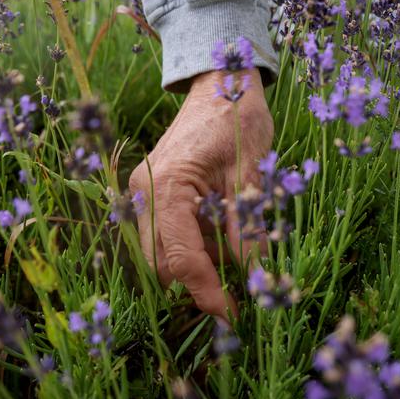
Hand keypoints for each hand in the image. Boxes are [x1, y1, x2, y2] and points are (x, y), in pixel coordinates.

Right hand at [129, 69, 272, 319]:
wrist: (219, 83)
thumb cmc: (237, 120)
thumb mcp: (251, 177)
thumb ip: (246, 232)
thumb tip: (256, 283)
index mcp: (166, 186)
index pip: (179, 258)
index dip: (207, 292)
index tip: (235, 314)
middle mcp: (144, 193)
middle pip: (160, 263)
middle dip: (198, 281)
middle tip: (240, 287)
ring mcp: (143, 193)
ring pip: (160, 252)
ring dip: (198, 263)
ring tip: (237, 248)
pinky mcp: (152, 193)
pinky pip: (165, 234)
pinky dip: (194, 244)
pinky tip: (223, 230)